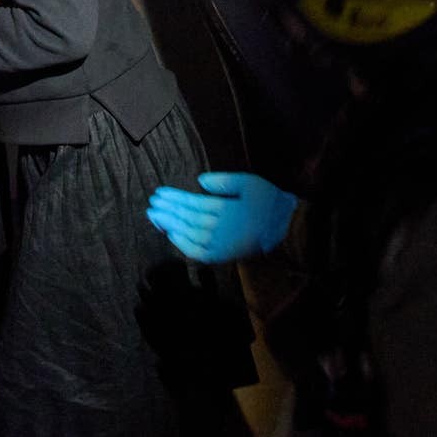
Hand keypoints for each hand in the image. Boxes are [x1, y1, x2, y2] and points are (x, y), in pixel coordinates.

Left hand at [146, 170, 297, 262]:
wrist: (284, 229)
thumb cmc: (267, 202)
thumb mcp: (249, 183)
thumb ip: (224, 181)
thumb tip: (200, 180)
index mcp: (224, 209)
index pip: (192, 202)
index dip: (174, 198)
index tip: (159, 193)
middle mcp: (218, 228)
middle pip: (186, 218)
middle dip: (167, 210)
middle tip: (152, 204)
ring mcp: (218, 244)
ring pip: (187, 234)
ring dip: (169, 225)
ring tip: (154, 217)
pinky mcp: (221, 256)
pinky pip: (196, 252)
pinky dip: (182, 245)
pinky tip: (172, 236)